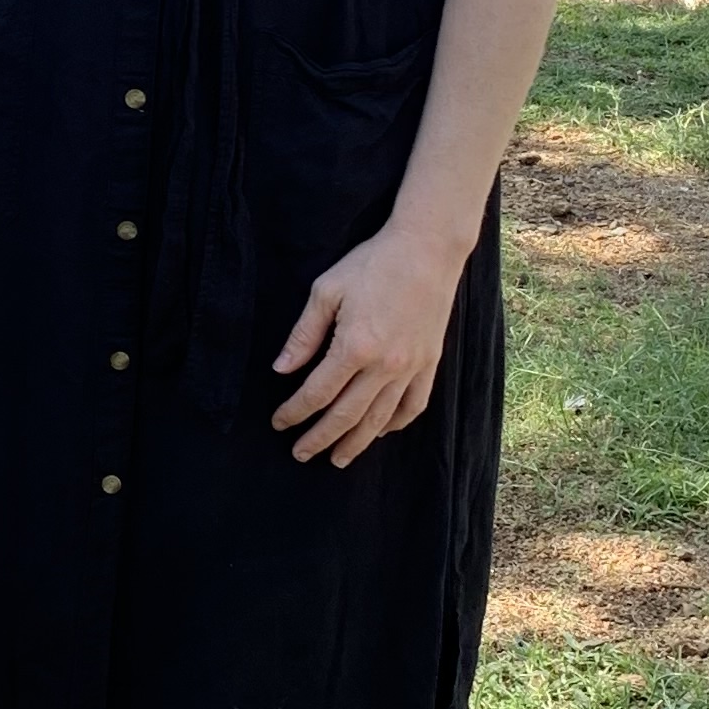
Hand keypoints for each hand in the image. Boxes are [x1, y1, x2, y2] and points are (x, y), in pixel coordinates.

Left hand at [269, 224, 467, 466]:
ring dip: (355, 443)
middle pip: (346, 416)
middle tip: (300, 454)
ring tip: (337, 459)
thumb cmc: (373, 264)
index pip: (317, 393)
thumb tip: (281, 369)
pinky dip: (394, 425)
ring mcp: (411, 368)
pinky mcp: (430, 364)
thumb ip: (304, 334)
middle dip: (319, 439)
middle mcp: (384, 366)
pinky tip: (379, 433)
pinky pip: (413, 406)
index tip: (279, 423)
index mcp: (354, 347)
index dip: (295, 412)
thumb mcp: (326, 291)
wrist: (428, 249)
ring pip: (379, 420)